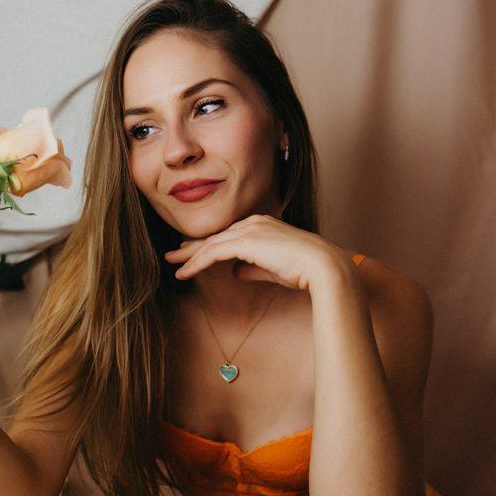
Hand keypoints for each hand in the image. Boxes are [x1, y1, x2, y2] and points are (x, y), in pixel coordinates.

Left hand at [164, 214, 341, 290]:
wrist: (322, 266)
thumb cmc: (305, 270)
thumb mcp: (273, 268)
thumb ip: (253, 268)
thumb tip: (235, 273)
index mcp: (263, 224)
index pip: (228, 234)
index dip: (209, 244)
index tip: (192, 251)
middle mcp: (254, 222)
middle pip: (216, 236)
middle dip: (193, 246)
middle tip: (174, 254)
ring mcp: (250, 230)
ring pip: (211, 244)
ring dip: (190, 256)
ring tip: (173, 264)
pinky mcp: (247, 242)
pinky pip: (214, 253)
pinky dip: (197, 263)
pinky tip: (185, 272)